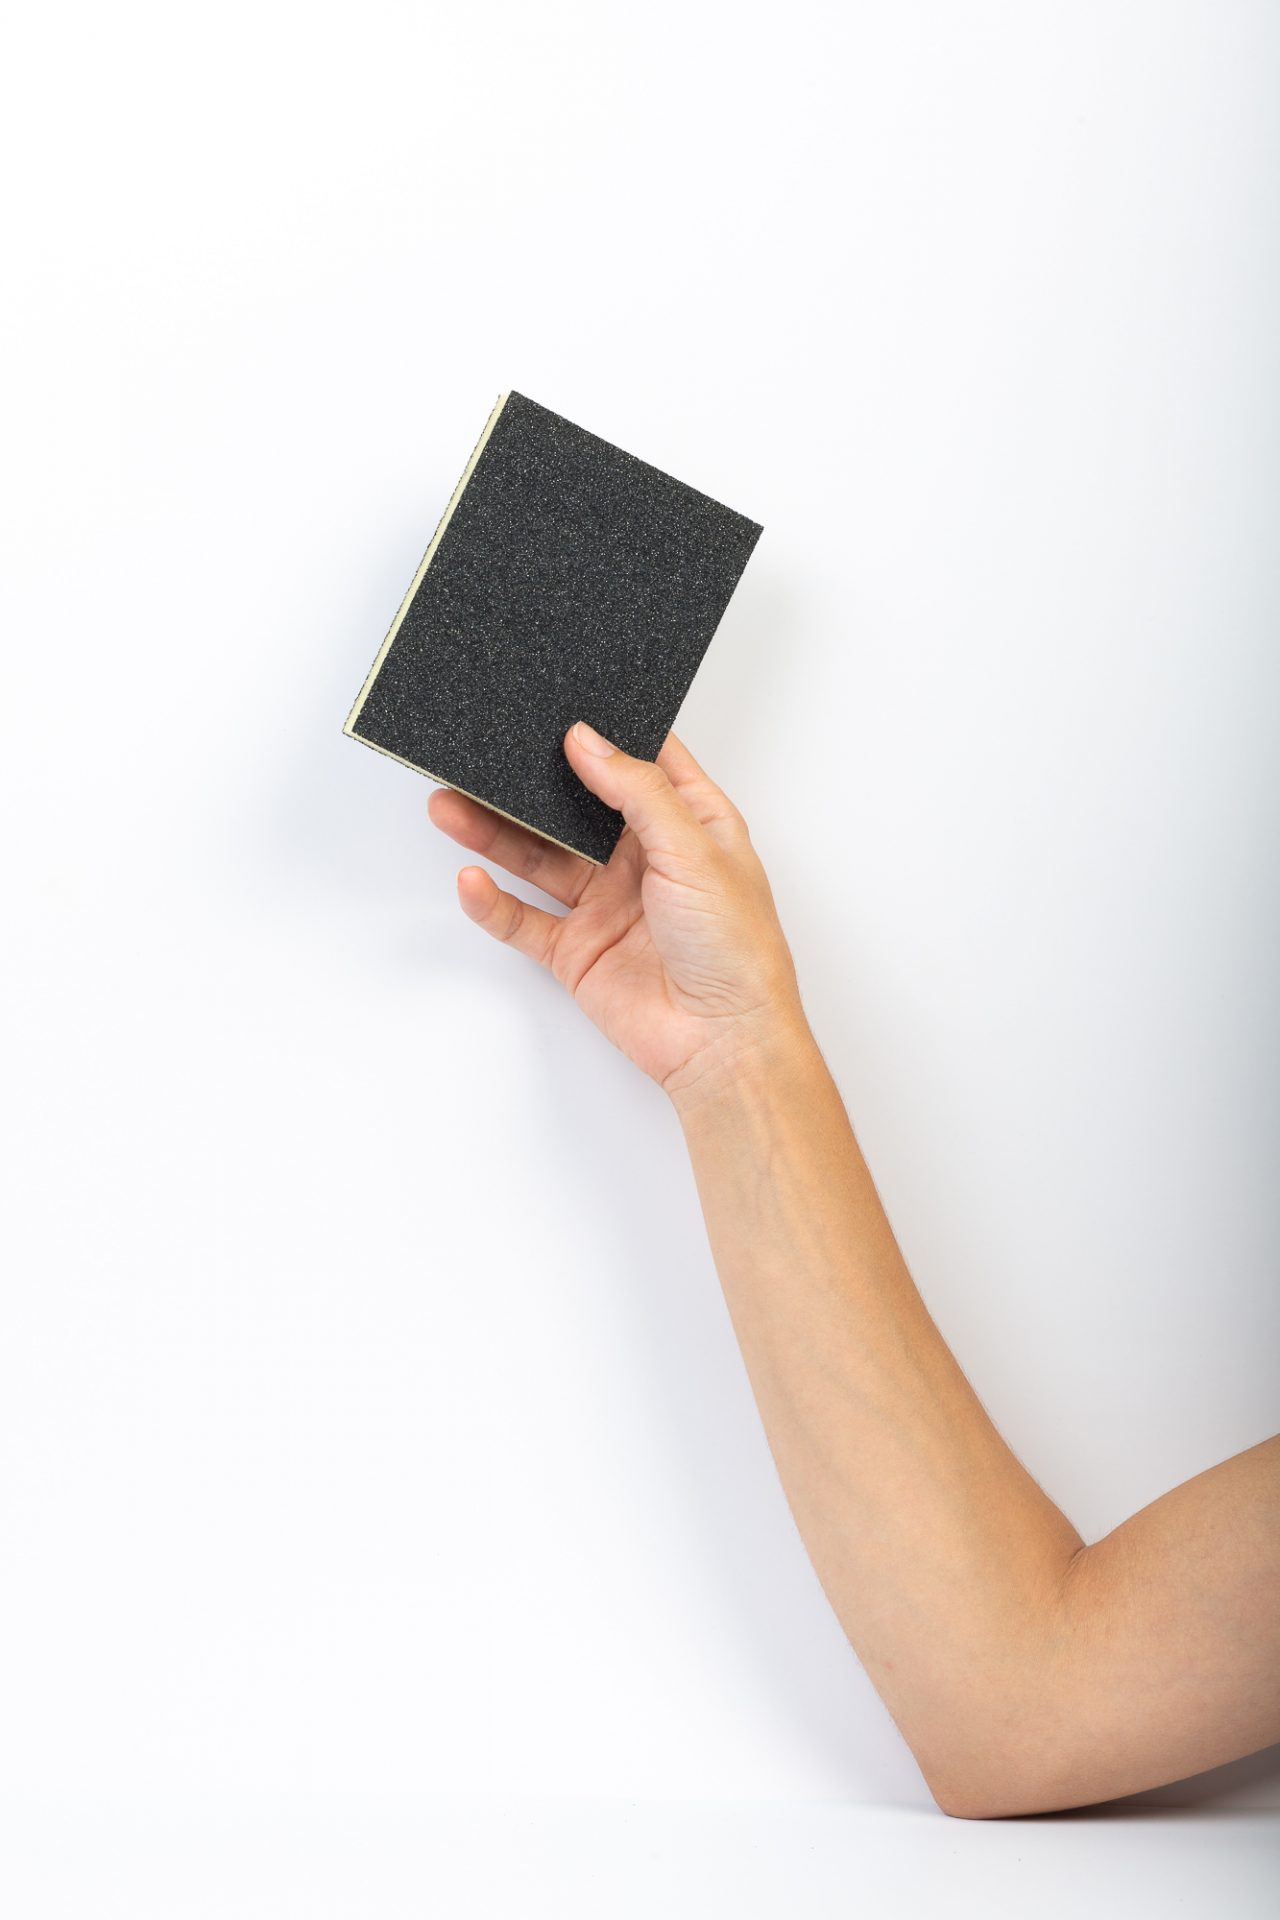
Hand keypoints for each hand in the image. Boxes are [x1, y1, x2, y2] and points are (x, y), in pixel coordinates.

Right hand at [426, 720, 809, 1104]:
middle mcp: (643, 860)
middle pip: (574, 807)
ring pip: (537, 857)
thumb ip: (637, 792)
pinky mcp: (577, 951)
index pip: (641, 763)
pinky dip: (492, 902)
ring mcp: (606, 904)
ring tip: (449, 804)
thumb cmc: (736, 949)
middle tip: (481, 753)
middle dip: (530, 782)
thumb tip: (588, 740)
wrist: (722, 1043)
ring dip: (494, 833)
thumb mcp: (694, 850)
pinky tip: (469, 879)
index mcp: (688, 826)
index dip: (604, 734)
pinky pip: (523, 919)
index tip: (558, 703)